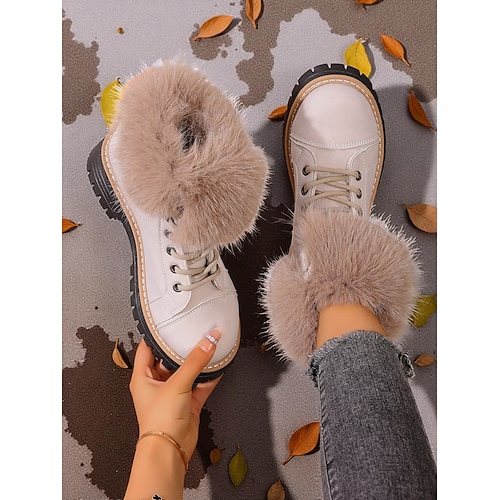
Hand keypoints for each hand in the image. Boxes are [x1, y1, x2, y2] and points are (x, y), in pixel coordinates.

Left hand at [129, 330, 222, 462]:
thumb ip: (195, 361)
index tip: (169, 321)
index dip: (157, 334)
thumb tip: (208, 341)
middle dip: (182, 346)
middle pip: (169, 357)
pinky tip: (218, 366)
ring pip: (187, 370)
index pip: (147, 347)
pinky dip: (208, 376)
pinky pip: (199, 384)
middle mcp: (157, 383)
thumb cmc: (159, 421)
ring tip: (209, 344)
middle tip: (194, 330)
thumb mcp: (176, 383)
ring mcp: (173, 392)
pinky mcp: (187, 402)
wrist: (170, 450)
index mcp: (143, 376)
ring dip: (197, 361)